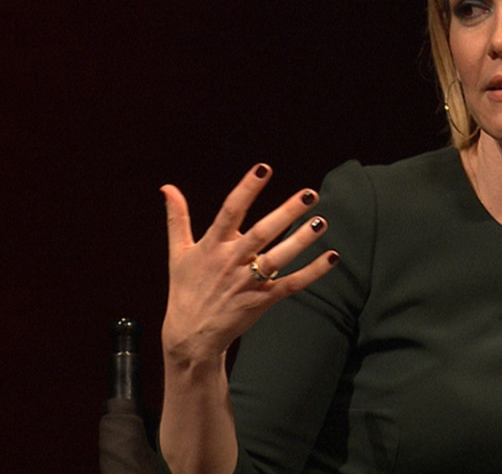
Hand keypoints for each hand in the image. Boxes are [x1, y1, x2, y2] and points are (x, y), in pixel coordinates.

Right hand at [160, 163, 338, 363]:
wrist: (190, 336)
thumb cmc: (186, 289)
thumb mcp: (177, 252)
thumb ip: (177, 218)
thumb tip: (167, 187)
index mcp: (212, 246)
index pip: (230, 211)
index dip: (247, 189)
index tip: (264, 168)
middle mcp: (231, 262)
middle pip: (262, 232)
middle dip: (286, 212)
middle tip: (310, 193)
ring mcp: (247, 282)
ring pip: (279, 258)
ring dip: (302, 240)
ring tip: (322, 221)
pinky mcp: (261, 300)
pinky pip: (291, 284)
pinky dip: (313, 272)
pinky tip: (332, 257)